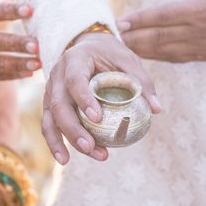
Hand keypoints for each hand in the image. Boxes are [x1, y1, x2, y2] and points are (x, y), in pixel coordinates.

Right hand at [43, 32, 159, 164]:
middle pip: (59, 104)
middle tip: (89, 146)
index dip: (83, 99)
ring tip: (72, 159)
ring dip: (61, 140)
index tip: (97, 117)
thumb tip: (156, 109)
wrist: (88, 46)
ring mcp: (50, 91)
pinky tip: (65, 159)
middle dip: (73, 128)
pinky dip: (55, 142)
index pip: (75, 80)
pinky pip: (49, 125)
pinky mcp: (50, 104)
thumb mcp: (128, 61)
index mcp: (75, 59)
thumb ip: (141, 82)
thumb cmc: (110, 54)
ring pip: (50, 118)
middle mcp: (57, 75)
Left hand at [120, 0, 205, 62]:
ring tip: (124, 49)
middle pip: (159, 38)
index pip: (163, 15)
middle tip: (112, 38)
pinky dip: (161, 58)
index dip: (140, 19)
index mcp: (202, 9)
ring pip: (166, 52)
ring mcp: (204, 46)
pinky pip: (179, 58)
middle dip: (134, 38)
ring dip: (144, 51)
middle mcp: (200, 31)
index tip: (121, 21)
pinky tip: (148, 55)